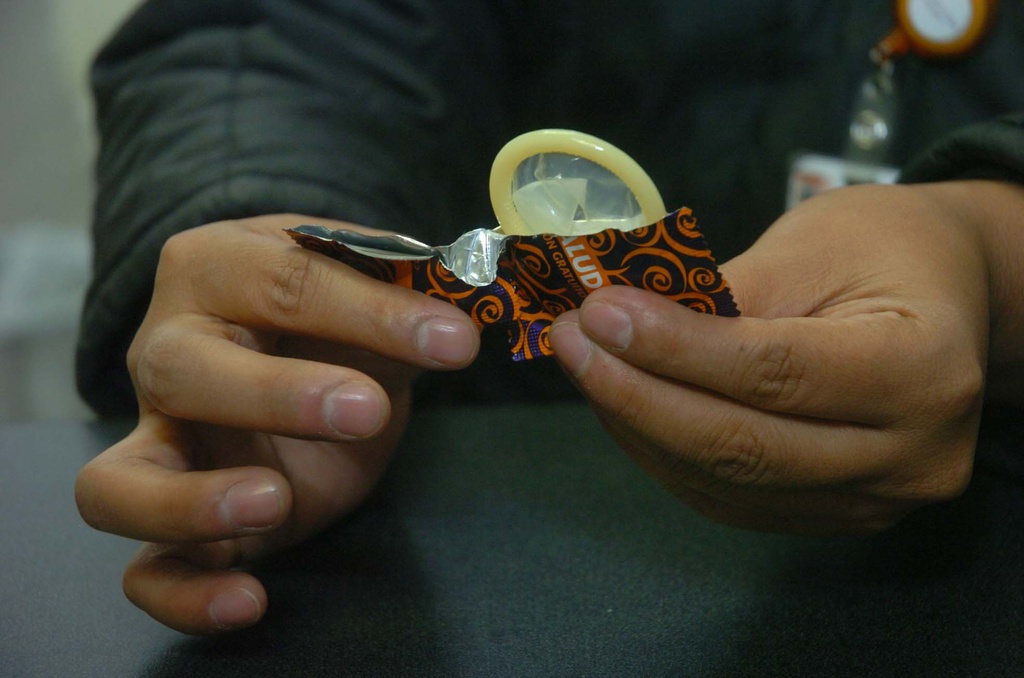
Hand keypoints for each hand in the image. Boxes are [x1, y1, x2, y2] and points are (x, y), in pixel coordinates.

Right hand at [75, 214, 478, 632]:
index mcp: (215, 268)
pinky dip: (185, 596)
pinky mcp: (172, 521)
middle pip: (186, 371)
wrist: (300, 361)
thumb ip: (408, 292)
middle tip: (367, 410)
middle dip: (279, 394)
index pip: (282, 281)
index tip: (452, 341)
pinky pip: (146, 570)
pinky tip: (250, 600)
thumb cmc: (332, 318)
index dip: (371, 312)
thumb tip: (461, 315)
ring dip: (191, 502)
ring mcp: (156, 441)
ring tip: (276, 502)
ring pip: (120, 483)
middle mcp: (166, 351)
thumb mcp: (372, 295)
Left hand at [550, 182, 1023, 533]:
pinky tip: (624, 403)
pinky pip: (729, 497)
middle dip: (636, 395)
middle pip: (745, 447)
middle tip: (569, 341)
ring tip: (585, 364)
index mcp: (925, 370)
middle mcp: (912, 455)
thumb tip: (617, 320)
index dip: (675, 349)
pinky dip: (664, 452)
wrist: (943, 297)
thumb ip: (721, 295)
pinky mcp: (834, 512)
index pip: (776, 373)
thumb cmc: (883, 248)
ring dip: (638, 425)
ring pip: (727, 482)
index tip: (597, 312)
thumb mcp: (810, 244)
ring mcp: (874, 499)